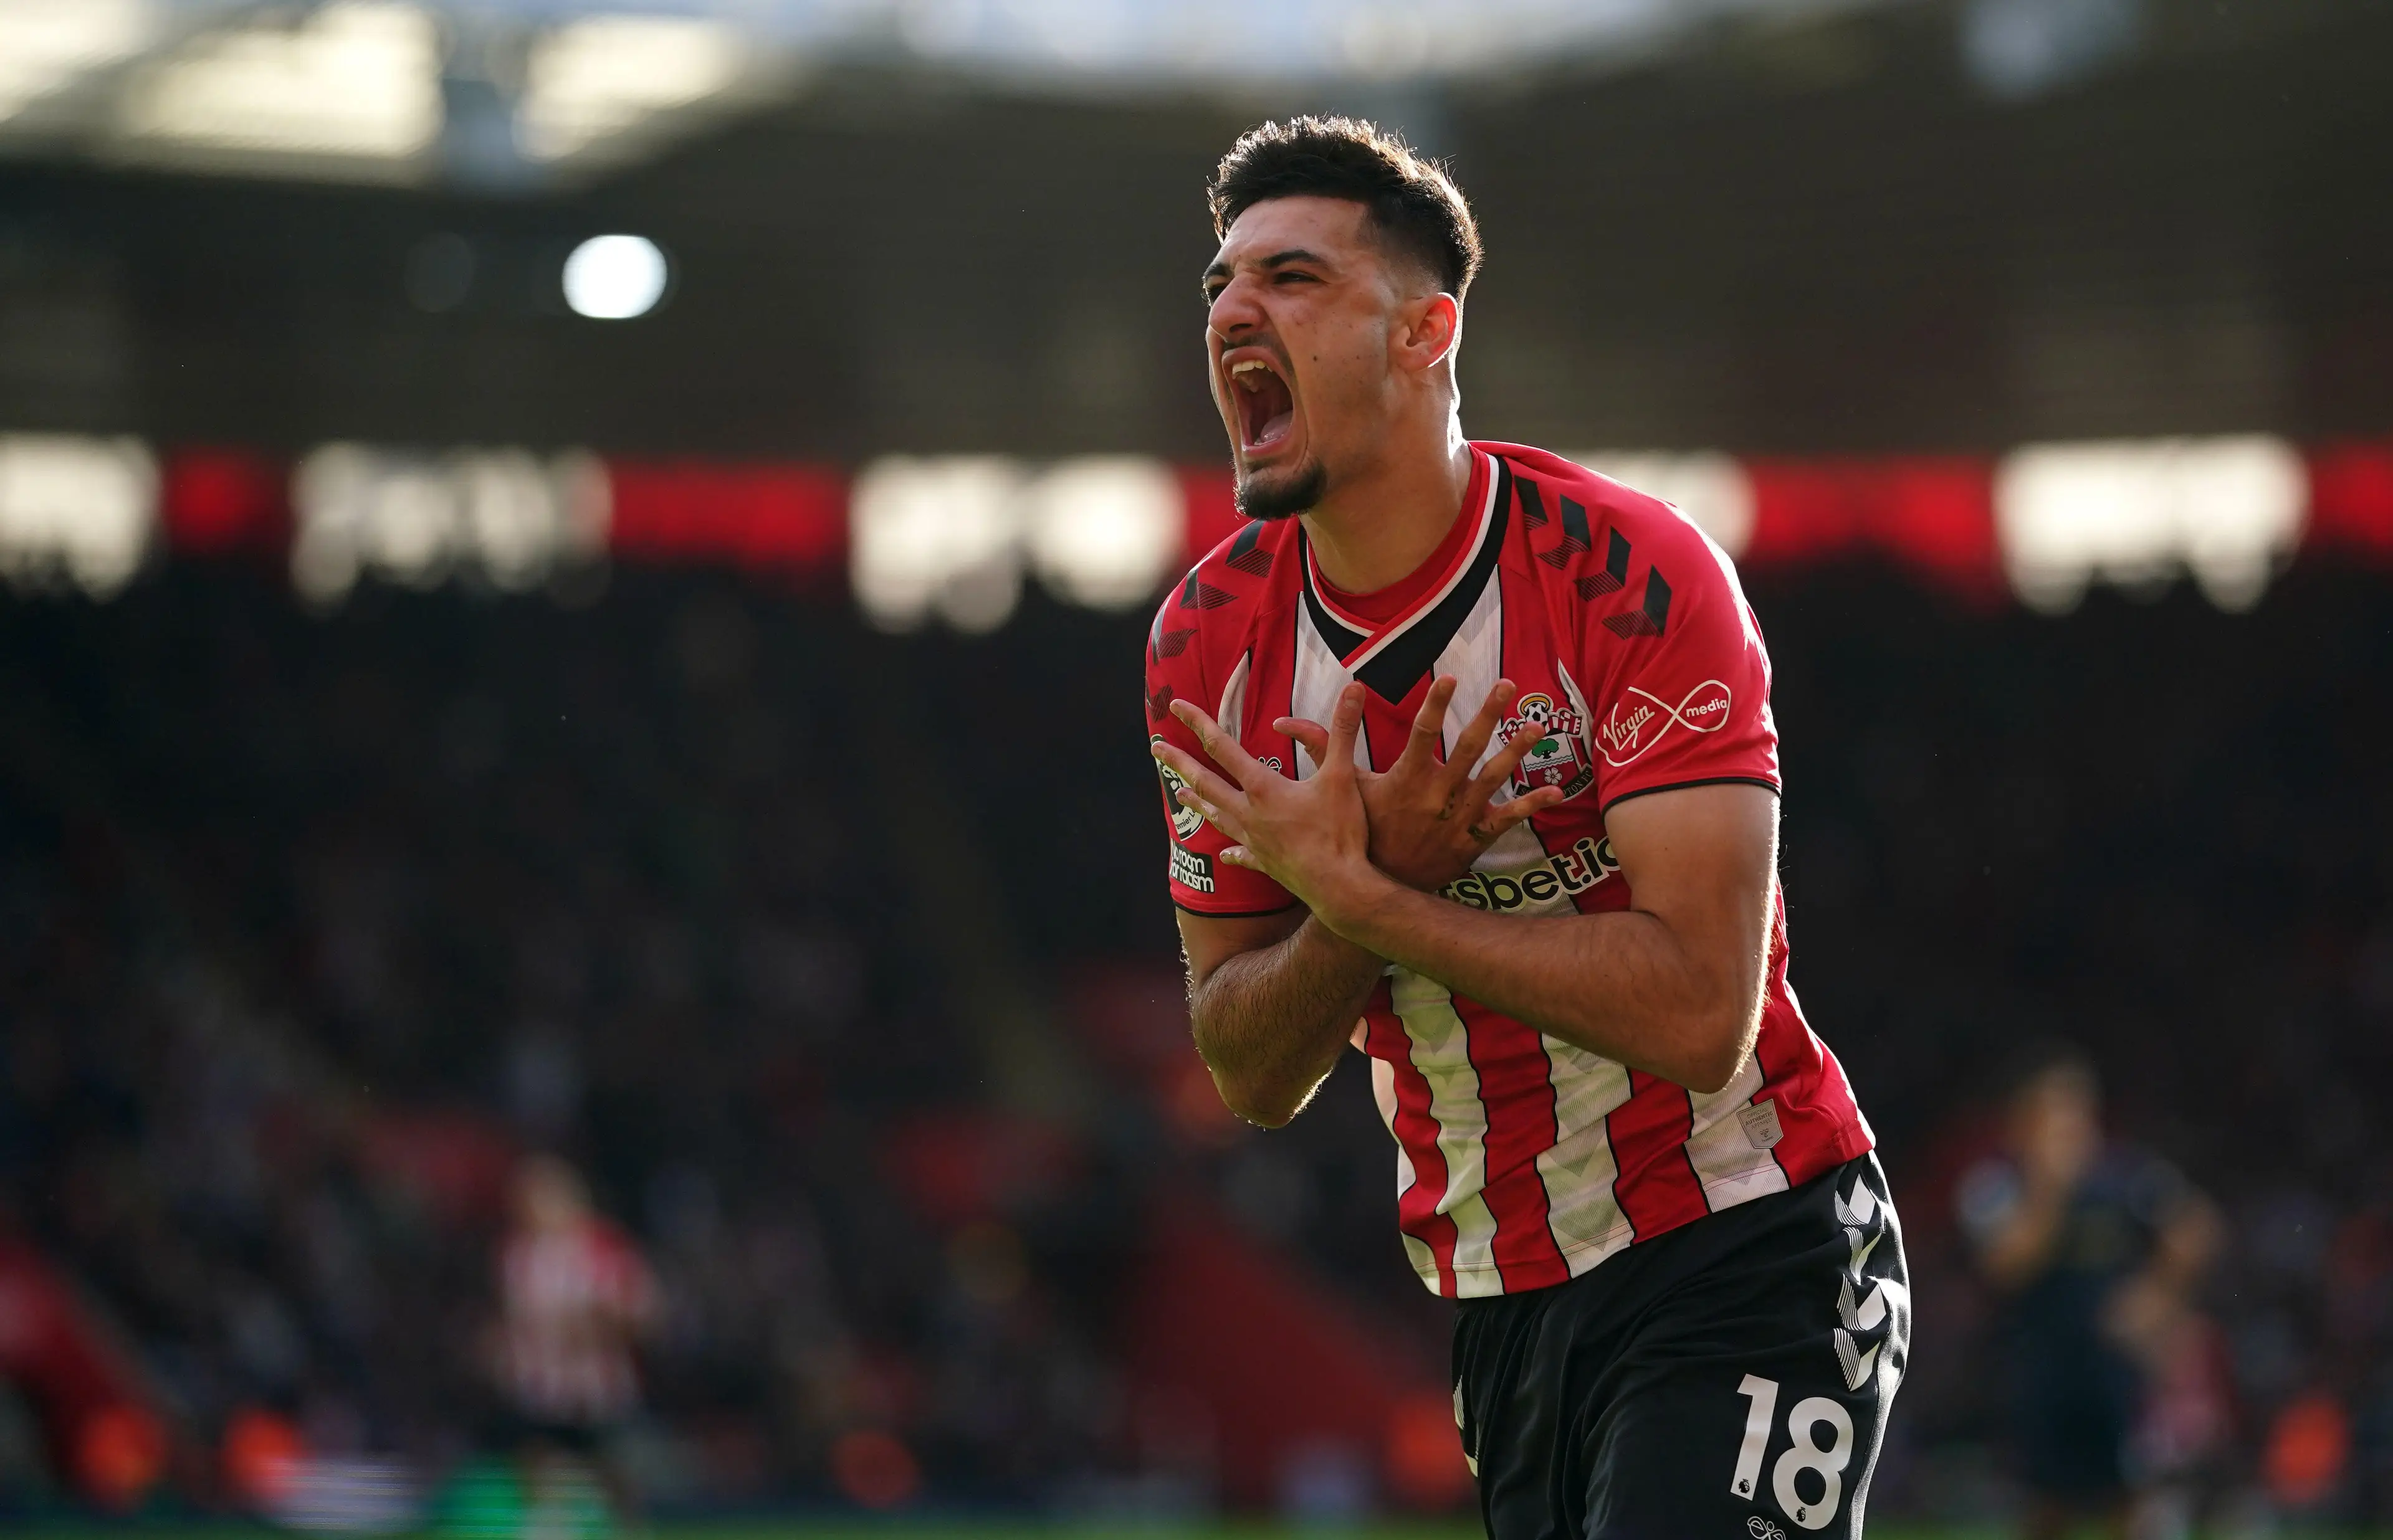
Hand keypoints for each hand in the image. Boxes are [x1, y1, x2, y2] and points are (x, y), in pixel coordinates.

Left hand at [1154, 684, 1384, 923]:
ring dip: (1196, 802)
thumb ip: (1343, 730)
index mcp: (1262, 788)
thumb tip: (1354, 689)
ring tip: (1179, 794)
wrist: (1340, 888)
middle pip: (1205, 782)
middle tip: (1156, 748)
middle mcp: (1249, 813)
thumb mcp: (1344, 775)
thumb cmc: (1341, 832)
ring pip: (1216, 816)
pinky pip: (1241, 854)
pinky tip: (1224, 853)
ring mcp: (1253, 841)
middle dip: (1179, 762)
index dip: (1198, 723)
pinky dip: (1231, 851)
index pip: (1222, 747)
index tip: (1176, 706)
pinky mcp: (1265, 863)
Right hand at [1280, 676, 1562, 890]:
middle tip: (1506, 684)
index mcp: (1406, 779)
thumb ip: (1319, 749)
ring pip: (1492, 778)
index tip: (1450, 678)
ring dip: (1515, 751)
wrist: (1379, 891)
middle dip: (1488, 715)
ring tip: (1535, 724)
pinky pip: (1507, 819)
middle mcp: (1436, 795)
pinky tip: (1556, 790)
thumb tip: (1282, 722)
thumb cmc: (1360, 833)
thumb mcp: (1340, 790)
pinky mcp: (1474, 836)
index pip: (1422, 734)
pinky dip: (1532, 805)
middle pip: (1466, 748)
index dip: (1437, 705)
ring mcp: (1458, 816)